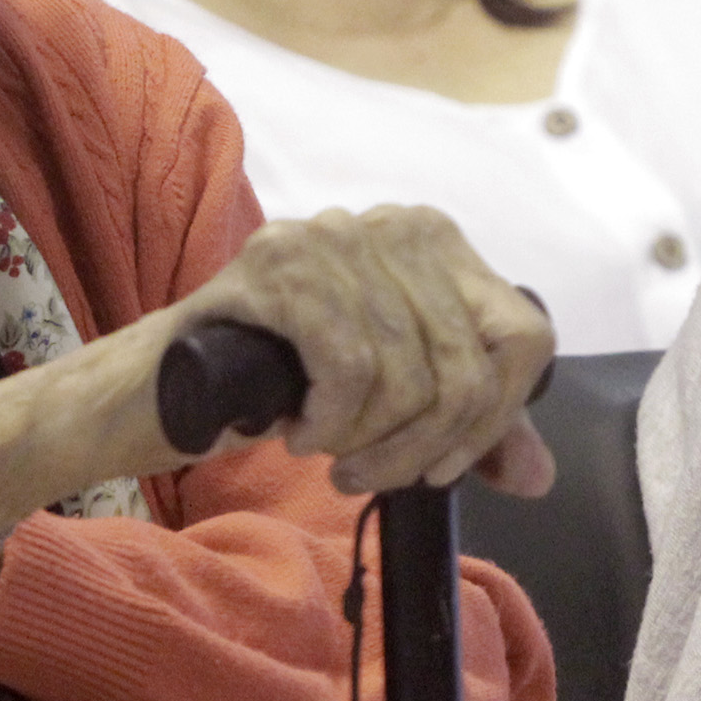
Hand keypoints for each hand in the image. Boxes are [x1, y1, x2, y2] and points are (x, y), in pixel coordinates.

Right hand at [167, 205, 555, 497]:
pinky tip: (299, 429)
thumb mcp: (391, 404)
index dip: (498, 417)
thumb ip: (465, 429)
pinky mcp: (280, 264)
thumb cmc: (280, 384)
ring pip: (408, 373)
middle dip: (425, 447)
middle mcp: (392, 224)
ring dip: (371, 443)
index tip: (444, 464)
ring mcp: (334, 236)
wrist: (163, 385)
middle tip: (371, 474)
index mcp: (434, 243)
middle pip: (467, 365)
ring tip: (331, 451)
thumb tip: (537, 475)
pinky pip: (349, 365)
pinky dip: (331, 422)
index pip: (522, 335)